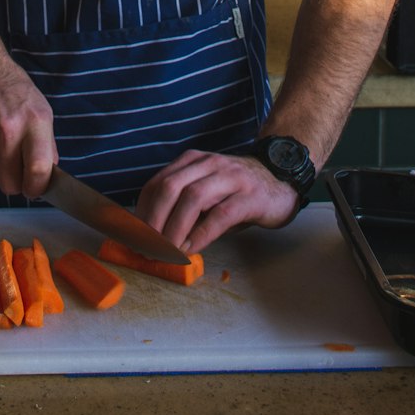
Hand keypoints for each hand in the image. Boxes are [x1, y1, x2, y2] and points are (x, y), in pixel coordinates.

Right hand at [0, 48, 56, 199]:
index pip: (38, 170)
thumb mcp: (41, 109)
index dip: (37, 188)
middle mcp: (8, 131)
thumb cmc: (12, 88)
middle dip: (15, 184)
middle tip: (17, 171)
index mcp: (34, 122)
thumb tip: (48, 175)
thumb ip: (47, 144)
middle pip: (11, 184)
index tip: (35, 189)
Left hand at [135, 147, 299, 253]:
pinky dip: (201, 234)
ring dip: (174, 229)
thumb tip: (152, 236)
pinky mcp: (250, 197)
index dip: (141, 212)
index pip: (157, 183)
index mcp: (192, 161)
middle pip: (170, 187)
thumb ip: (183, 207)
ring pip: (193, 198)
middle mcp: (208, 164)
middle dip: (153, 221)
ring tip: (166, 252)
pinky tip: (191, 249)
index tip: (132, 237)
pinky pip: (220, 215)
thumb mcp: (207, 192)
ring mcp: (230, 178)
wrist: (281, 179)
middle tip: (146, 248)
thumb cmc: (237, 191)